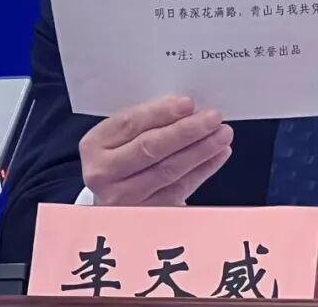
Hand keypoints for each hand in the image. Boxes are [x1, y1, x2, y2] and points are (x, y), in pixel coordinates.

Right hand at [79, 95, 232, 205]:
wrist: (112, 198)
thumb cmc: (122, 155)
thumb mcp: (121, 135)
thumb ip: (146, 121)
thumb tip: (188, 108)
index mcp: (95, 145)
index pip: (130, 124)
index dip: (161, 113)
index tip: (189, 104)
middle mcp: (103, 174)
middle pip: (150, 148)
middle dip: (187, 131)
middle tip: (213, 118)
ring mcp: (124, 199)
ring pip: (168, 170)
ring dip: (201, 150)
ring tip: (222, 134)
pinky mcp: (146, 214)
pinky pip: (180, 189)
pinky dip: (202, 170)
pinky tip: (218, 155)